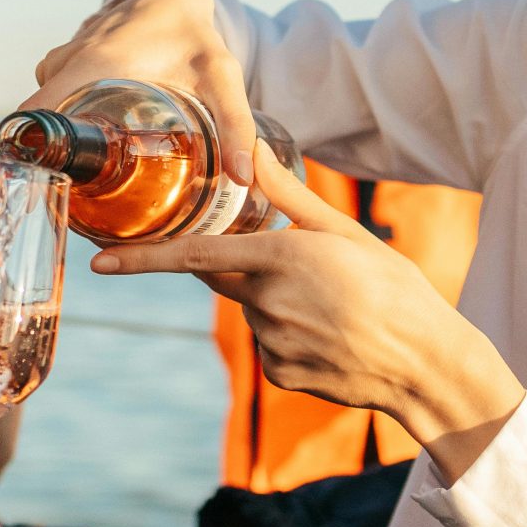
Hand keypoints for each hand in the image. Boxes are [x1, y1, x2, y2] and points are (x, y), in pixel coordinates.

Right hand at [27, 0, 258, 185]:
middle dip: (46, 159)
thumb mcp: (220, 77)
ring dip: (59, 138)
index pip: (35, 116)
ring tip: (86, 174)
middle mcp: (68, 63)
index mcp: (94, 67)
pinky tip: (91, 140)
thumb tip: (243, 178)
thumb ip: (234, 125)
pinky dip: (64, 118)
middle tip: (73, 197)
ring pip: (45, 110)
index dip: (29, 154)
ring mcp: (63, 60)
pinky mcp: (67, 62)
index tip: (42, 188)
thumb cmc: (194, 36)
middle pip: (35, 122)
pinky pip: (52, 96)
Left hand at [93, 143, 523, 482]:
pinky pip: (267, 344)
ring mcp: (270, 345)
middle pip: (226, 277)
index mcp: (279, 261)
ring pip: (251, 310)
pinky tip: (331, 336)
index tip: (100, 265)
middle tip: (303, 269)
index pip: (193, 256)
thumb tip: (254, 151)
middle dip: (244, 265)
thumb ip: (286, 194)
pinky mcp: (278, 376)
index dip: (142, 260)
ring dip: (276, 301)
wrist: (427, 365)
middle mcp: (266, 305)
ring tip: (334, 306)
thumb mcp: (342, 231)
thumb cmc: (393, 288)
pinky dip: (289, 334)